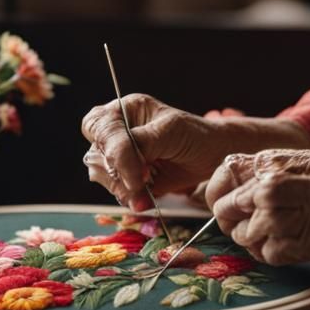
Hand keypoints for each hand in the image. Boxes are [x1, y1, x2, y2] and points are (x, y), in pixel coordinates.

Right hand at [81, 95, 309, 211]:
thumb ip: (141, 143)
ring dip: (124, 187)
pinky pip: (116, 191)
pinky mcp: (127, 178)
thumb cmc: (196, 135)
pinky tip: (146, 199)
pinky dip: (130, 198)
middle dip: (118, 171)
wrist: (214, 158)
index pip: (99, 126)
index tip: (137, 168)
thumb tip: (120, 163)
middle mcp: (117, 132)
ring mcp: (120, 156)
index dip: (112, 149)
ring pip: (101, 175)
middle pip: (95, 153)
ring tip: (148, 189)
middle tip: (145, 178)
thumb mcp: (170, 131)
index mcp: (125, 110)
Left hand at [205, 149, 309, 264]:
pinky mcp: (288, 245)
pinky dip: (273, 253)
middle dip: (236, 222)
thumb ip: (264, 174)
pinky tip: (293, 242)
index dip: (225, 199)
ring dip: (256, 240)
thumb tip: (234, 192)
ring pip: (242, 237)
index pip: (221, 183)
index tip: (234, 208)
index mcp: (267, 163)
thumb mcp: (297, 162)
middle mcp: (266, 188)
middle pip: (224, 213)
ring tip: (283, 232)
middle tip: (258, 225)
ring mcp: (276, 217)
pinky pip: (263, 255)